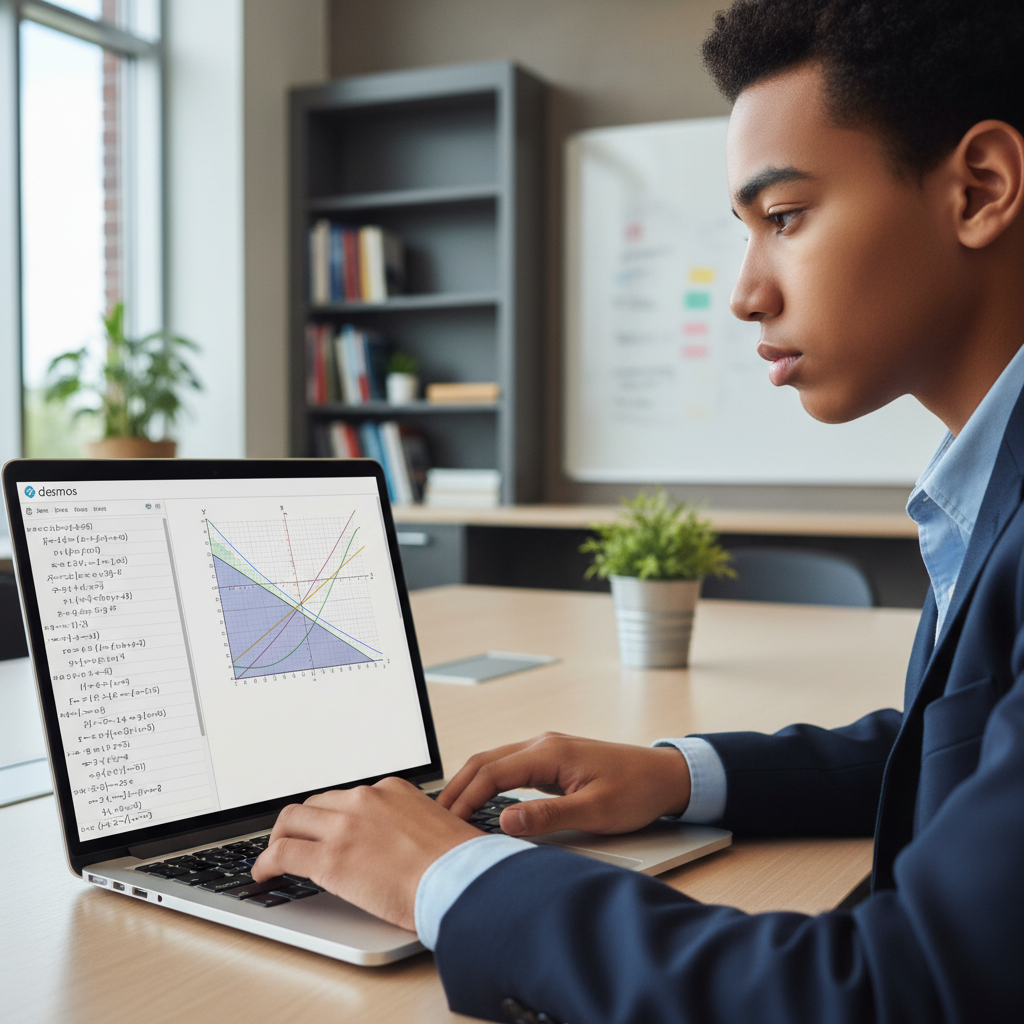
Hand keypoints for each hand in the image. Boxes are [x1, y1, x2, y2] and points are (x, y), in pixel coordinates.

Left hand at [250, 777, 482, 931]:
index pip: (347, 796)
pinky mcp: (329, 858)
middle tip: (296, 842)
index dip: (331, 816)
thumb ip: (410, 826)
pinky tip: (264, 875)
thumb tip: (402, 847)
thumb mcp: (435, 828)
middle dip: (302, 823)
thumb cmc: (458, 864)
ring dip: (280, 838)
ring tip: (274, 858)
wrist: (460, 880)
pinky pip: (282, 852)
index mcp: (392, 790)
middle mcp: (365, 799)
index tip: (326, 829)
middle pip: (315, 804)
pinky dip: (266, 862)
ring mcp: (345, 826)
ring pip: (291, 820)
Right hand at [437, 732, 691, 836]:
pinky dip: (487, 782)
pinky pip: (508, 767)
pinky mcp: (551, 760)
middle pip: (485, 761)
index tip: (446, 823)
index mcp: (549, 752)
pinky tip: (481, 802)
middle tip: (434, 819)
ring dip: (470, 784)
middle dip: (457, 788)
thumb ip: (548, 816)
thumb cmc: (636, 791)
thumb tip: (505, 821)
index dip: (465, 798)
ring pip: (494, 761)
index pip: (492, 772)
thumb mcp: (595, 811)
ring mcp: (546, 749)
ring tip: (450, 813)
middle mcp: (543, 744)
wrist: (666, 776)